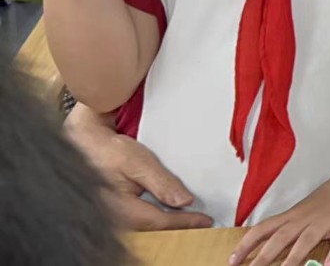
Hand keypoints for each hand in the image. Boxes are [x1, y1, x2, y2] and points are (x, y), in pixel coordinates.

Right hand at [62, 105, 212, 230]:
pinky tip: (166, 209)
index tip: (206, 221)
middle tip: (201, 221)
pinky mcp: (113, 209)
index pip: (160, 222)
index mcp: (122, 210)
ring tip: (188, 218)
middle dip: (178, 225)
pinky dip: (155, 215)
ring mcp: (113, 216)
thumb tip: (185, 201)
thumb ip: (162, 183)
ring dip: (166, 221)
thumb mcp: (138, 162)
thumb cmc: (106, 151)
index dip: (186, 222)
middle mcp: (116, 218)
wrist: (82, 143)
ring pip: (146, 224)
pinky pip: (138, 217)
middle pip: (154, 228)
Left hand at [230, 178, 329, 265]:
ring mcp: (324, 223)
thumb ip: (286, 229)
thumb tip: (263, 249)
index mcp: (291, 216)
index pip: (263, 229)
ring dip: (294, 258)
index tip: (232, 261)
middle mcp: (304, 219)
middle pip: (281, 238)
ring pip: (306, 240)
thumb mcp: (302, 212)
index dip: (246, 244)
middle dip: (264, 257)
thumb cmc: (325, 202)